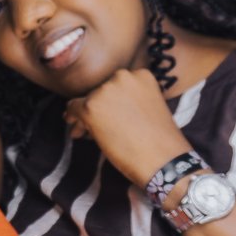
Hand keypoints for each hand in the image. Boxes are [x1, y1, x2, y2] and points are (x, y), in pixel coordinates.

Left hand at [63, 68, 194, 188]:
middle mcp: (122, 76)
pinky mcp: (91, 106)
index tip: (107, 114)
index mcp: (141, 75)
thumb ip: (126, 100)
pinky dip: (74, 120)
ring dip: (84, 116)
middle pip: (99, 91)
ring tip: (85, 132)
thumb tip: (98, 105)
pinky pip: (73, 109)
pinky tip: (77, 130)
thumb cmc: (159, 140)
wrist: (163, 160)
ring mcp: (105, 90)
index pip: (116, 85)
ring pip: (86, 101)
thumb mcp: (147, 107)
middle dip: (96, 108)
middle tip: (92, 127)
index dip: (109, 101)